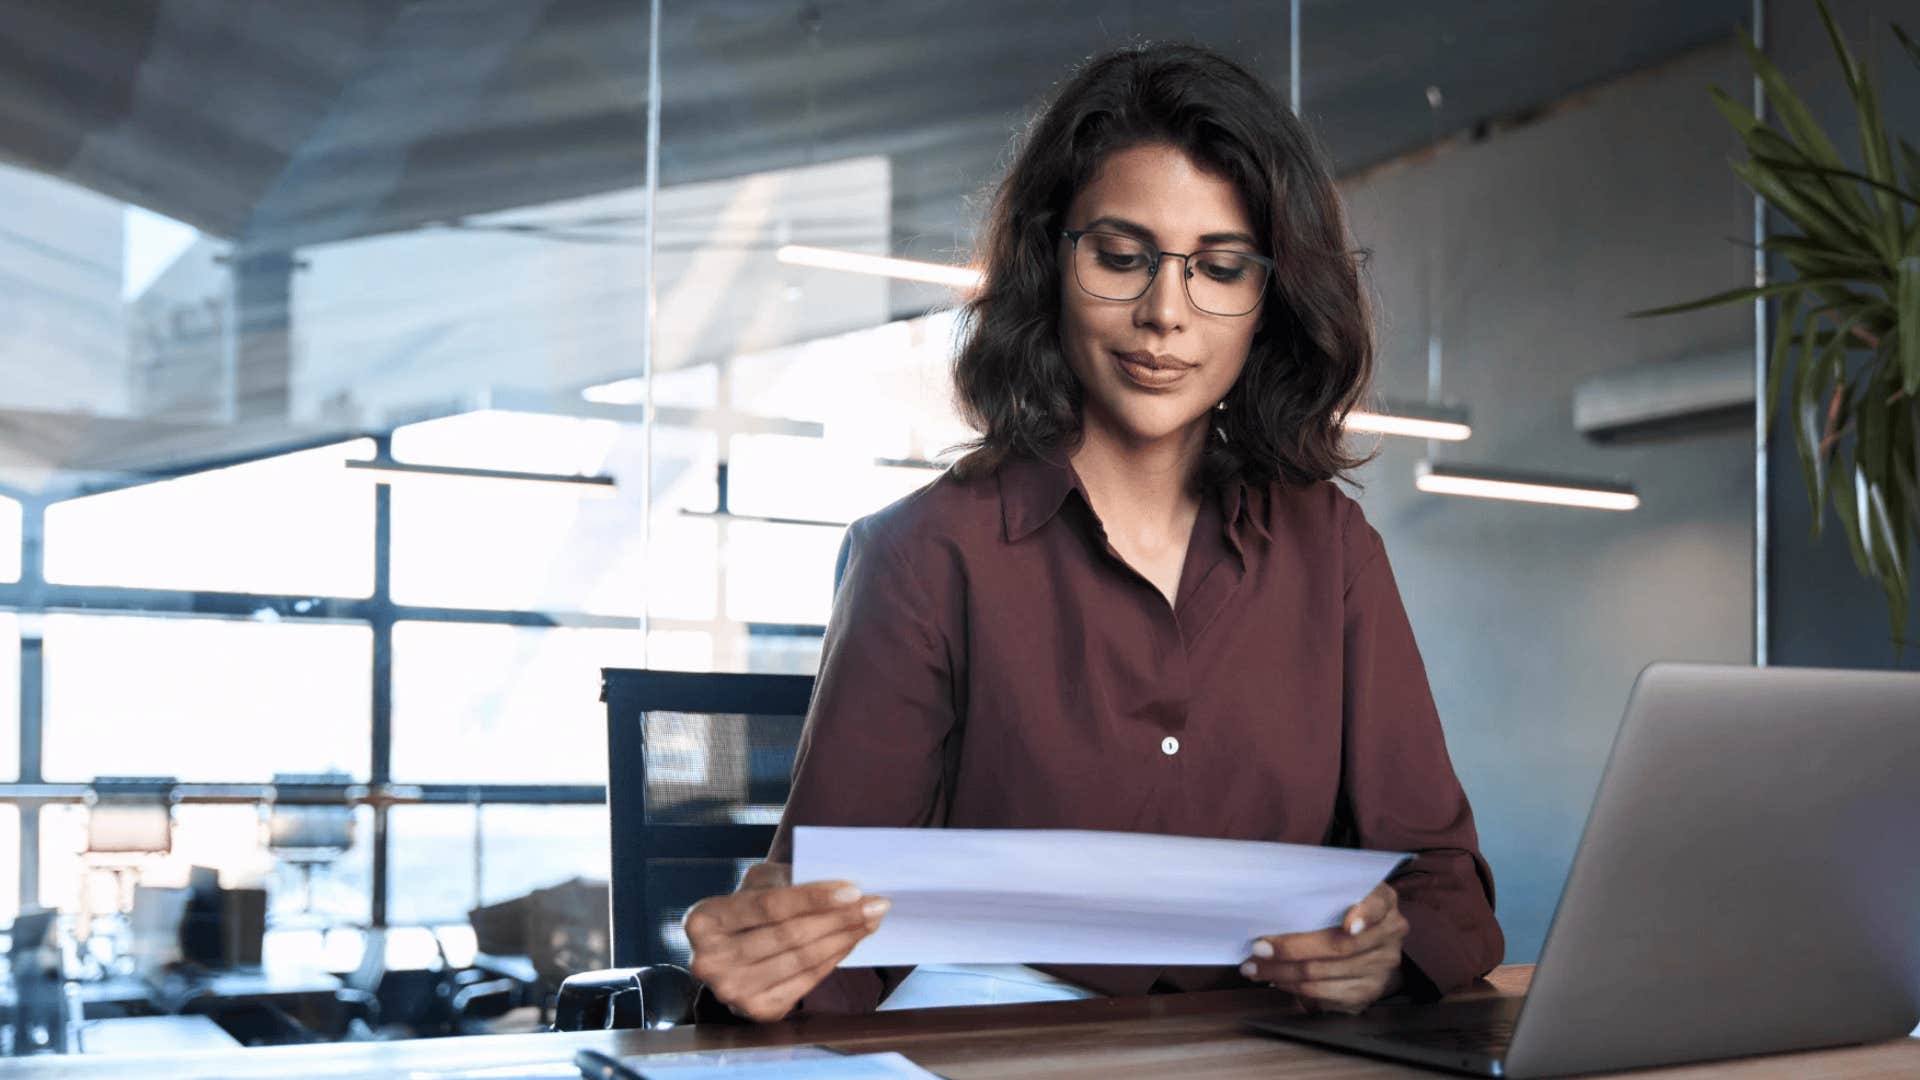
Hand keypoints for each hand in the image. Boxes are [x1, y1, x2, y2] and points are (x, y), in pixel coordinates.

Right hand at [683, 861, 890, 1021]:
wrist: (729, 951)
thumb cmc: (748, 908)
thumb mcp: (756, 883)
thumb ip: (788, 881)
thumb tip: (843, 888)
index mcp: (703, 920)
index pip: (768, 906)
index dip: (813, 898)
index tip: (853, 889)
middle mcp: (710, 962)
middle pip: (789, 936)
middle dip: (839, 918)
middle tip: (875, 904)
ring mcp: (732, 992)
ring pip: (802, 960)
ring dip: (844, 938)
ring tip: (871, 920)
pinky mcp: (757, 1012)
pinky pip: (806, 982)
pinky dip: (834, 960)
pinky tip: (851, 941)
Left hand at [1241, 882, 1408, 1013]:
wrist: (1367, 943)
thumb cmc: (1339, 910)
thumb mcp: (1337, 894)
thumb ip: (1318, 897)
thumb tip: (1270, 907)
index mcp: (1384, 900)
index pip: (1378, 903)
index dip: (1364, 914)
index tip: (1348, 926)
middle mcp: (1390, 933)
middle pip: (1339, 945)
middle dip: (1291, 948)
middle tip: (1258, 948)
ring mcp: (1382, 965)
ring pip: (1325, 971)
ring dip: (1283, 971)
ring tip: (1255, 967)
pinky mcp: (1369, 991)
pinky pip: (1325, 992)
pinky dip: (1295, 986)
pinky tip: (1277, 979)